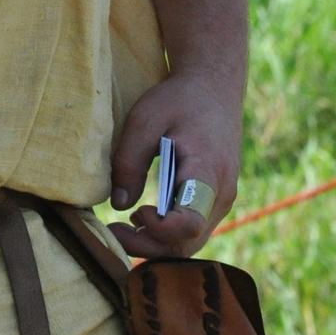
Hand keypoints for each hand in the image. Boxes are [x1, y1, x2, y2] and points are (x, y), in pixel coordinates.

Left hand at [106, 67, 242, 258]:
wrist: (214, 87)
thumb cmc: (179, 100)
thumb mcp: (145, 119)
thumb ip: (129, 162)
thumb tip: (118, 205)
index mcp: (206, 170)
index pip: (190, 222)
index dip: (159, 230)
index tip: (137, 212)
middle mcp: (221, 193)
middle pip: (187, 243)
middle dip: (147, 247)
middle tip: (113, 232)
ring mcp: (222, 200)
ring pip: (191, 243)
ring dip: (155, 244)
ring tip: (122, 227)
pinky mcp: (216, 201)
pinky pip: (193, 231)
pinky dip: (167, 235)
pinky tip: (142, 219)